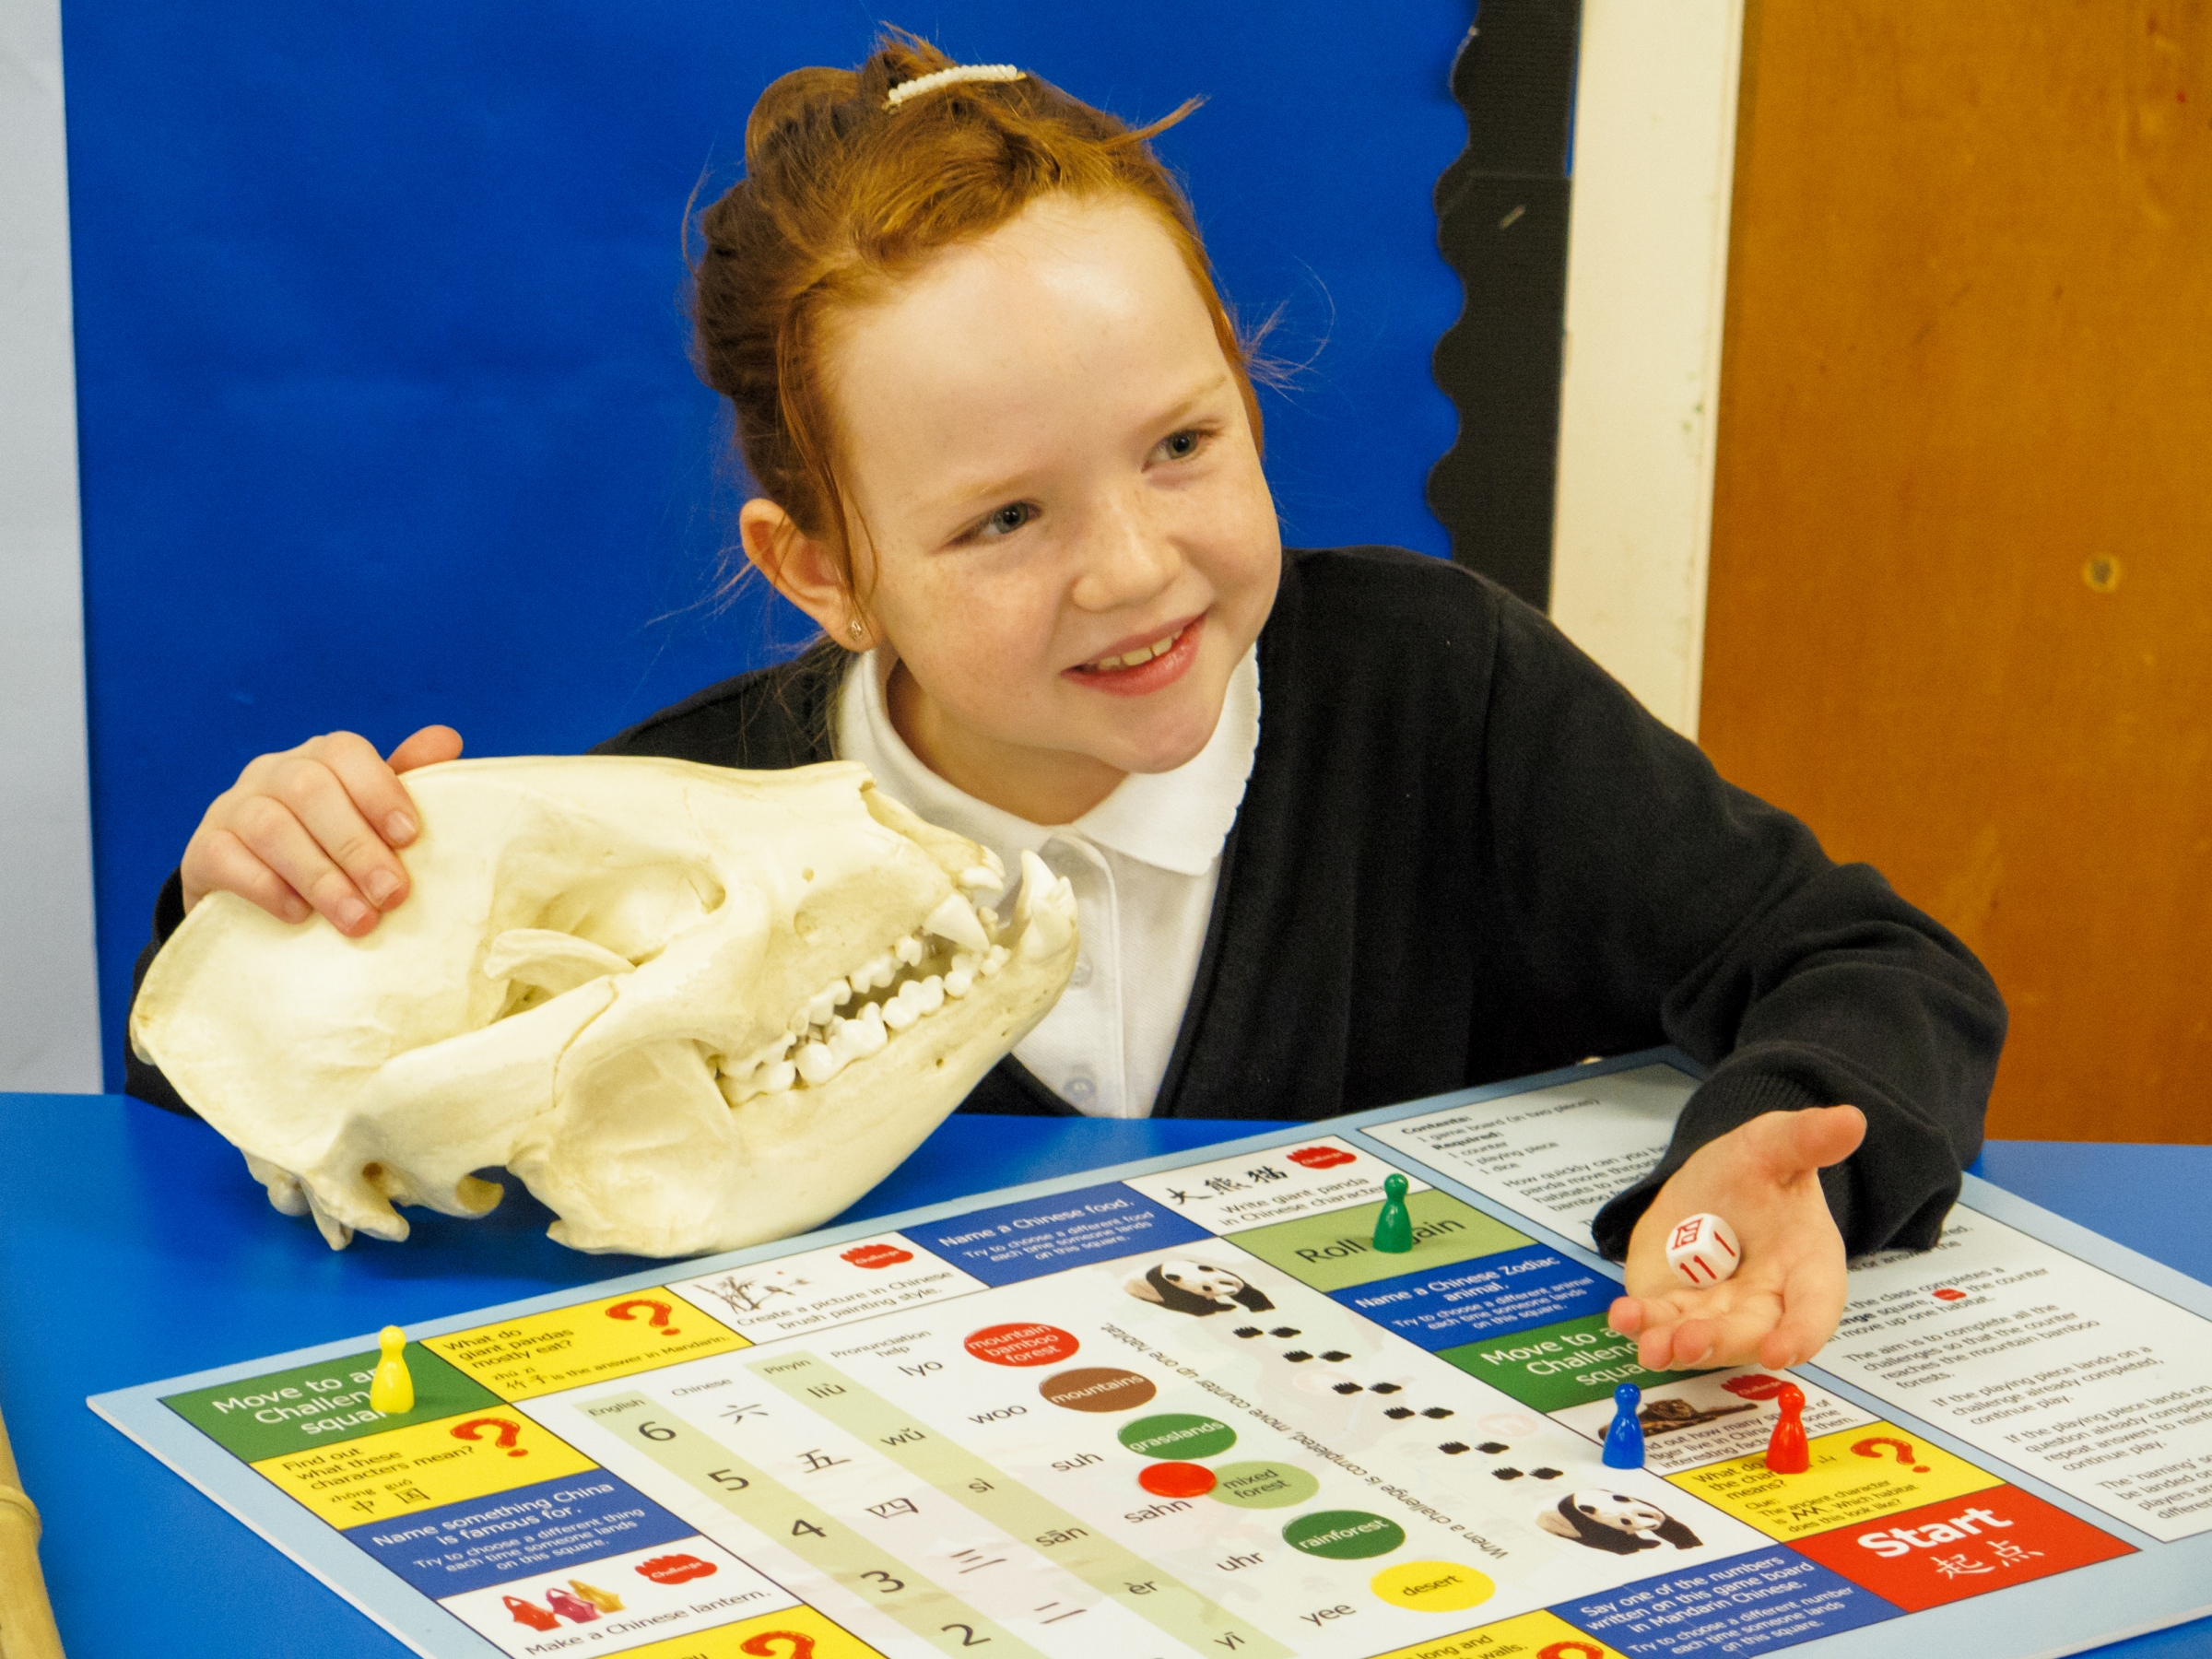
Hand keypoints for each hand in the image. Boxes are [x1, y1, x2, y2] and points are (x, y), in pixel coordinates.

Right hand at [179, 726, 462, 935]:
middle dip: (357, 846)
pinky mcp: (201, 851)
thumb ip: (407, 782)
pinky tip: (299, 916)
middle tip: (392, 895)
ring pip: (270, 826)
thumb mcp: (371, 821)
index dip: (379, 791)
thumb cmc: (333, 851)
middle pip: (310, 790)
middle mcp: (272, 773)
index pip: (345, 753)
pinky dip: (267, 888)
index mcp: (320, 759)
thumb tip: (448, 739)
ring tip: (357, 920)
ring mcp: (231, 808)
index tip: (410, 838)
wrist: (255, 898)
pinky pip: (226, 859)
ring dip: (320, 876)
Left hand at [1608, 1104, 1865, 1371]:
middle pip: (1748, 1332)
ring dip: (1676, 1344)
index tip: (1780, 1351)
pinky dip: (1642, 1323)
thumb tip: (1850, 1120)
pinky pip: (1659, 1320)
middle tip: (1691, 1342)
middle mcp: (1765, 1300)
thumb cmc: (1758, 1169)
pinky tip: (1623, 1316)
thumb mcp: (1777, 1144)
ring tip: (1654, 1347)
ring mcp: (1716, 1309)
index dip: (1801, 1334)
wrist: (1713, 1179)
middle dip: (1720, 1342)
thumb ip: (1809, 1139)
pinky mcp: (1674, 1304)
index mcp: (1806, 1267)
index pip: (1813, 1310)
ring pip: (1700, 1336)